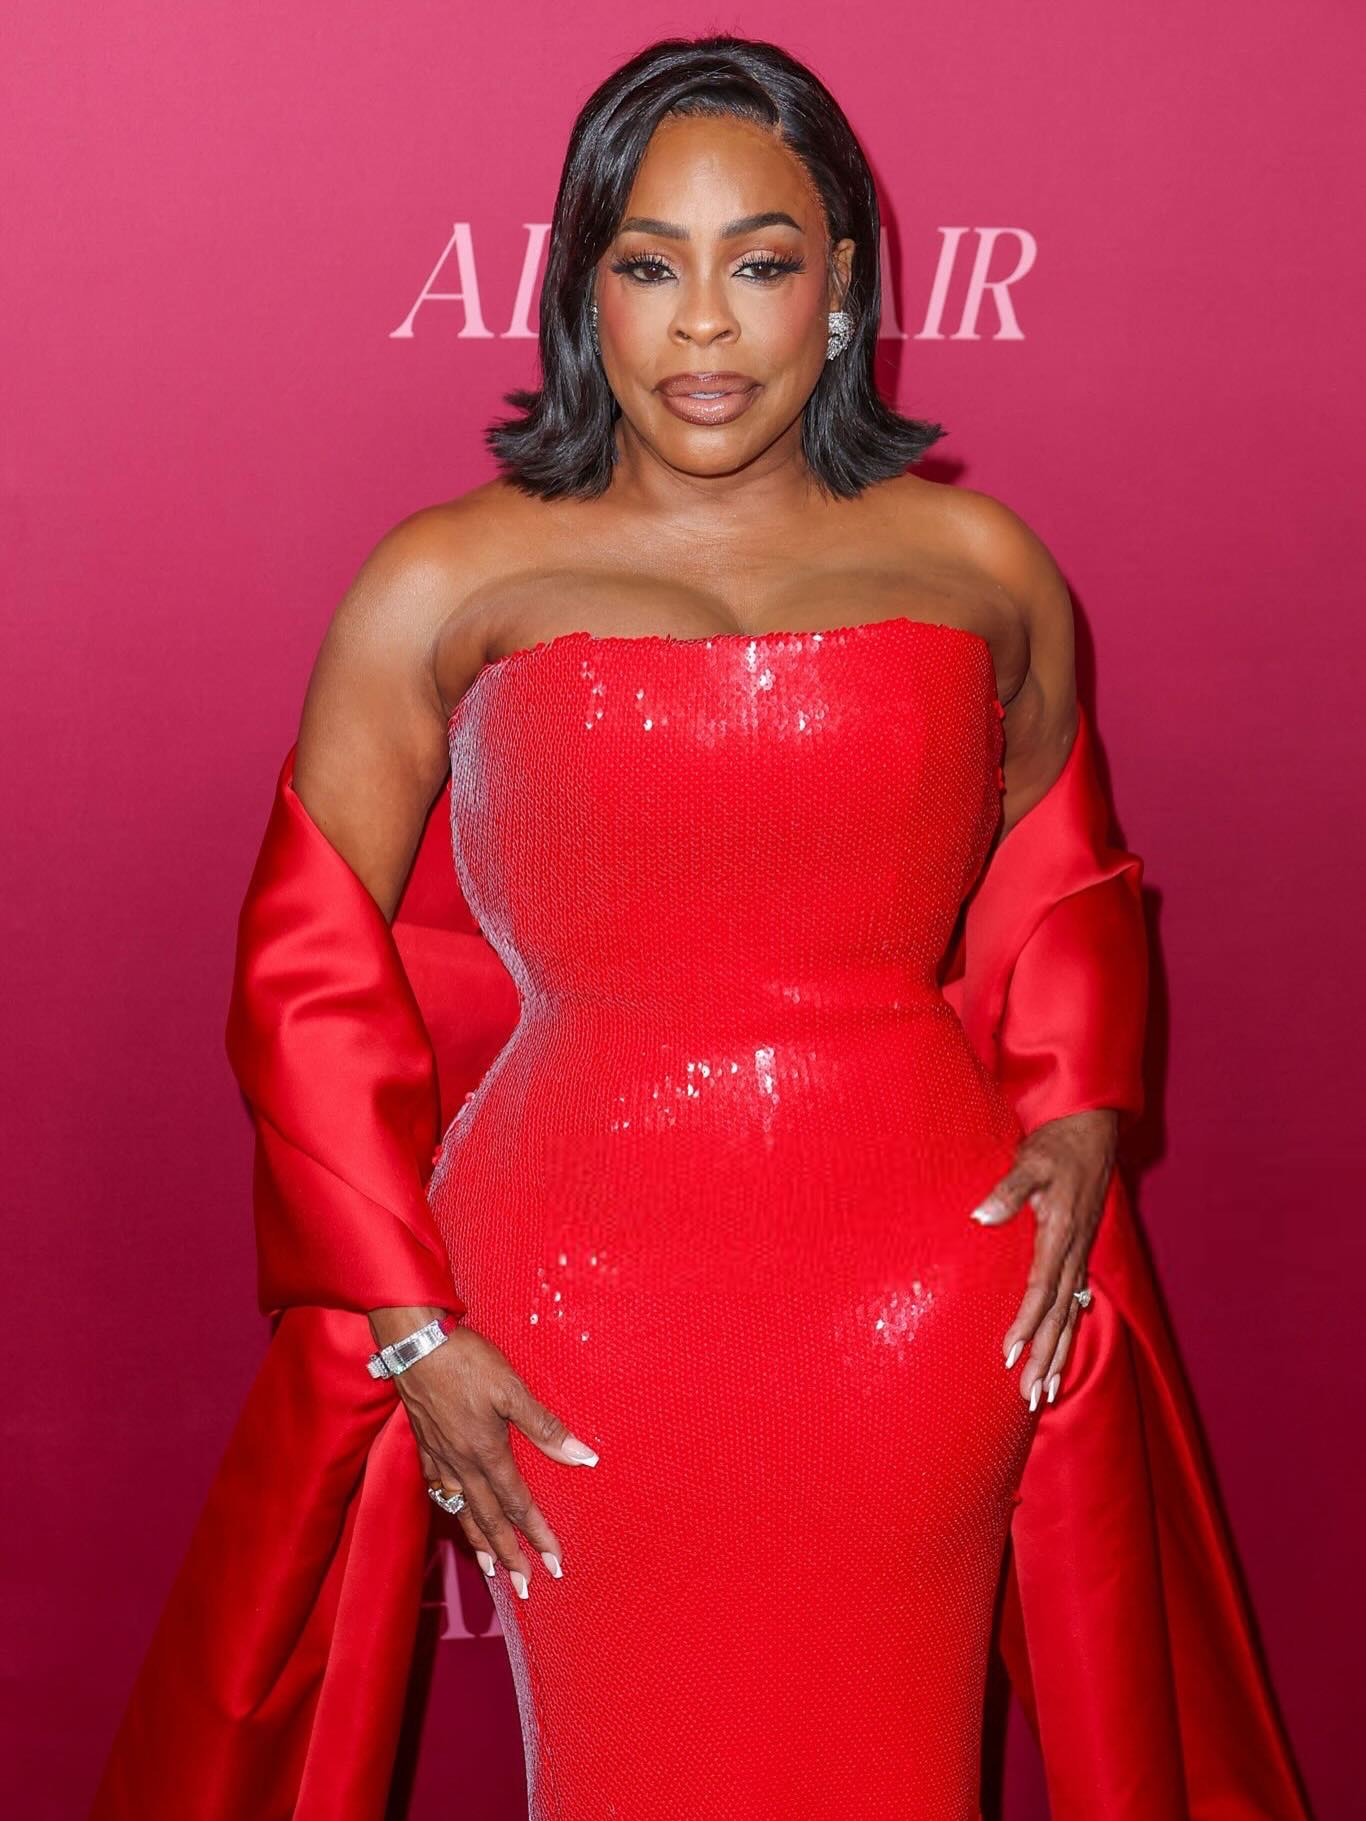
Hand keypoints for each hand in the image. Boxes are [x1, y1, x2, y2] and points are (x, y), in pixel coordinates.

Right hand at [378, 1314, 598, 1597]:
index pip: (518, 1505)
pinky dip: (450, 1509)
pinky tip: (454, 1511)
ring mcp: (440, 1457)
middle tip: (525, 1586)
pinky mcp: (425, 1444)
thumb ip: (545, 1428)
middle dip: (509, 1556)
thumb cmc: (466, 1362)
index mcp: (487, 1454)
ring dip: (479, 1542)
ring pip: (462, 1511)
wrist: (414, 1345)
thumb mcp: (512, 1389)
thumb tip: (583, 1458)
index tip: (554, 1563)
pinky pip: (439, 1489)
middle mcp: (462, 1464)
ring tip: (490, 1570)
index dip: (538, 1535)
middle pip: (488, 1520)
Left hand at [968, 1108, 1118, 1409]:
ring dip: (1058, 1354)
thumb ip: (1008, 1189)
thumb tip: (981, 1215)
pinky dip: (1067, 1332)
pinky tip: (1060, 1355)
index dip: (1026, 1321)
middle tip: (1030, 1396)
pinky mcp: (1080, 1252)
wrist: (1091, 1131)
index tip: (1010, 1352)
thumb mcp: (1030, 1160)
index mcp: (1062, 1232)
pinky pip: (1075, 1302)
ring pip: (1070, 1315)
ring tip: (1042, 1393)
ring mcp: (1081, 1254)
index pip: (1042, 1287)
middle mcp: (1075, 1250)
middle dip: (1045, 1356)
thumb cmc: (1056, 1145)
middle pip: (1060, 1314)